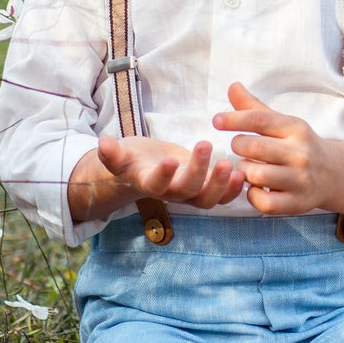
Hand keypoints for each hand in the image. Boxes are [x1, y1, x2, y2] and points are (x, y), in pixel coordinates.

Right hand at [94, 133, 244, 211]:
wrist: (144, 171)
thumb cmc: (132, 159)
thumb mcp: (119, 154)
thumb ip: (111, 152)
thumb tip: (102, 142)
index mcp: (149, 183)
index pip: (155, 185)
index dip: (162, 175)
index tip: (168, 160)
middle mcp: (171, 193)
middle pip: (187, 191)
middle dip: (198, 172)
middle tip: (206, 146)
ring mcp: (189, 194)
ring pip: (207, 199)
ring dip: (221, 185)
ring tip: (230, 165)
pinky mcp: (203, 190)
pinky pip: (221, 198)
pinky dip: (233, 190)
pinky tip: (242, 173)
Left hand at [211, 82, 340, 215]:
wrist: (335, 174)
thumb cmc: (299, 145)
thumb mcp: (283, 124)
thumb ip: (255, 108)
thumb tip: (232, 86)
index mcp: (295, 129)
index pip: (261, 119)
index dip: (234, 119)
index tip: (216, 121)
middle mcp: (300, 153)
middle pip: (255, 147)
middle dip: (239, 146)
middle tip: (240, 147)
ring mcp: (300, 180)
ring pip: (257, 175)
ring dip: (245, 172)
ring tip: (249, 168)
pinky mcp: (297, 203)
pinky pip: (264, 203)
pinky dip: (253, 196)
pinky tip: (256, 189)